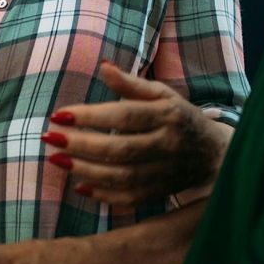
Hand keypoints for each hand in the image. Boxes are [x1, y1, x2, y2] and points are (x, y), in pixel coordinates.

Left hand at [42, 61, 229, 205]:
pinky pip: (130, 198)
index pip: (124, 115)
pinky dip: (103, 195)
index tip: (58, 114)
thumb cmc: (179, 116)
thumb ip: (131, 83)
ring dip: (85, 170)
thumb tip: (102, 66)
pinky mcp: (161, 192)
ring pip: (122, 177)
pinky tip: (79, 186)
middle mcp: (167, 144)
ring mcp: (165, 172)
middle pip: (120, 149)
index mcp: (167, 114)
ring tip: (55, 160)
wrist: (214, 154)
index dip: (90, 116)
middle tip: (49, 138)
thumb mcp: (161, 93)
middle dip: (80, 145)